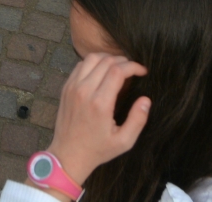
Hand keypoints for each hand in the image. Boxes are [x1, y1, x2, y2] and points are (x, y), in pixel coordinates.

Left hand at [45, 53, 150, 187]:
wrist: (68, 153)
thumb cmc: (98, 149)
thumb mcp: (124, 141)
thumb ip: (137, 120)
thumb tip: (146, 100)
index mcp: (100, 103)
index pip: (117, 71)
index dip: (133, 67)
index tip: (143, 71)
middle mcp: (84, 90)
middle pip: (105, 61)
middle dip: (123, 61)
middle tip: (133, 69)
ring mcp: (72, 87)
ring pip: (90, 59)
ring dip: (107, 58)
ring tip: (119, 67)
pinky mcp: (66, 87)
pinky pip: (79, 66)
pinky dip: (93, 63)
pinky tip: (102, 71)